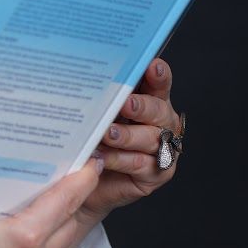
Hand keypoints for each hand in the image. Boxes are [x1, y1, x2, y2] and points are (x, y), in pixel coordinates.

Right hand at [0, 159, 103, 247]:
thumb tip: (15, 169)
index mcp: (23, 237)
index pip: (65, 200)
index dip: (82, 178)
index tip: (90, 161)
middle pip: (71, 219)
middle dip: (73, 195)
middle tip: (70, 172)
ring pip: (63, 240)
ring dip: (61, 218)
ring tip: (50, 197)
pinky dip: (47, 238)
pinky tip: (31, 226)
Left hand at [61, 55, 184, 247]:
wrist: (85, 180)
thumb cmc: (93, 141)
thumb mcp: (96, 115)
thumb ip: (101, 99)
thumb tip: (87, 78)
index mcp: (150, 102)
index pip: (159, 84)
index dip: (158, 75)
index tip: (151, 66)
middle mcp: (161, 124)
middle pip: (159, 111)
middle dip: (142, 106)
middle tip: (125, 104)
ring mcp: (162, 149)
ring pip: (151, 138)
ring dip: (128, 135)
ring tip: (107, 134)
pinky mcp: (156, 173)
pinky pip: (140, 163)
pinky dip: (120, 159)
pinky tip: (103, 157)